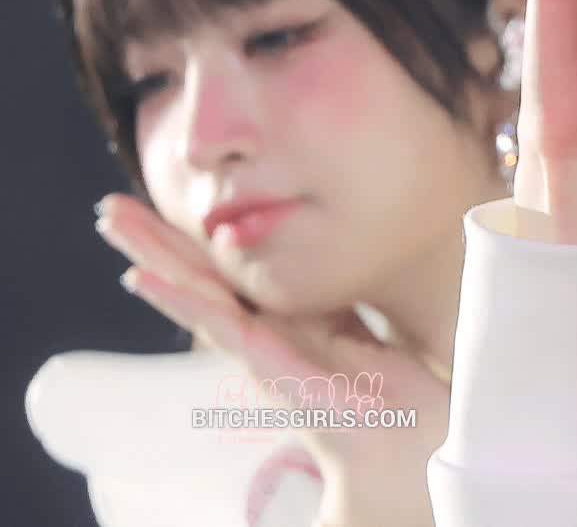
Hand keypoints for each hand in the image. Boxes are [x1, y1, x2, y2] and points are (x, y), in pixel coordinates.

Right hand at [97, 195, 443, 526]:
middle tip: (108, 207)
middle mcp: (255, 336)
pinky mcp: (268, 366)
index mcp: (272, 321)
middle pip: (194, 279)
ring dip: (151, 258)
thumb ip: (320, 292)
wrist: (405, 432)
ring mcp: (255, 352)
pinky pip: (220, 326)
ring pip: (194, 295)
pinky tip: (145, 279)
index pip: (219, 273)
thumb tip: (316, 243)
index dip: (187, 240)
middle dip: (152, 243)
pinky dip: (180, 300)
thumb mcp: (346, 319)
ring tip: (113, 225)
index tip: (150, 206)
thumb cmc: (379, 384)